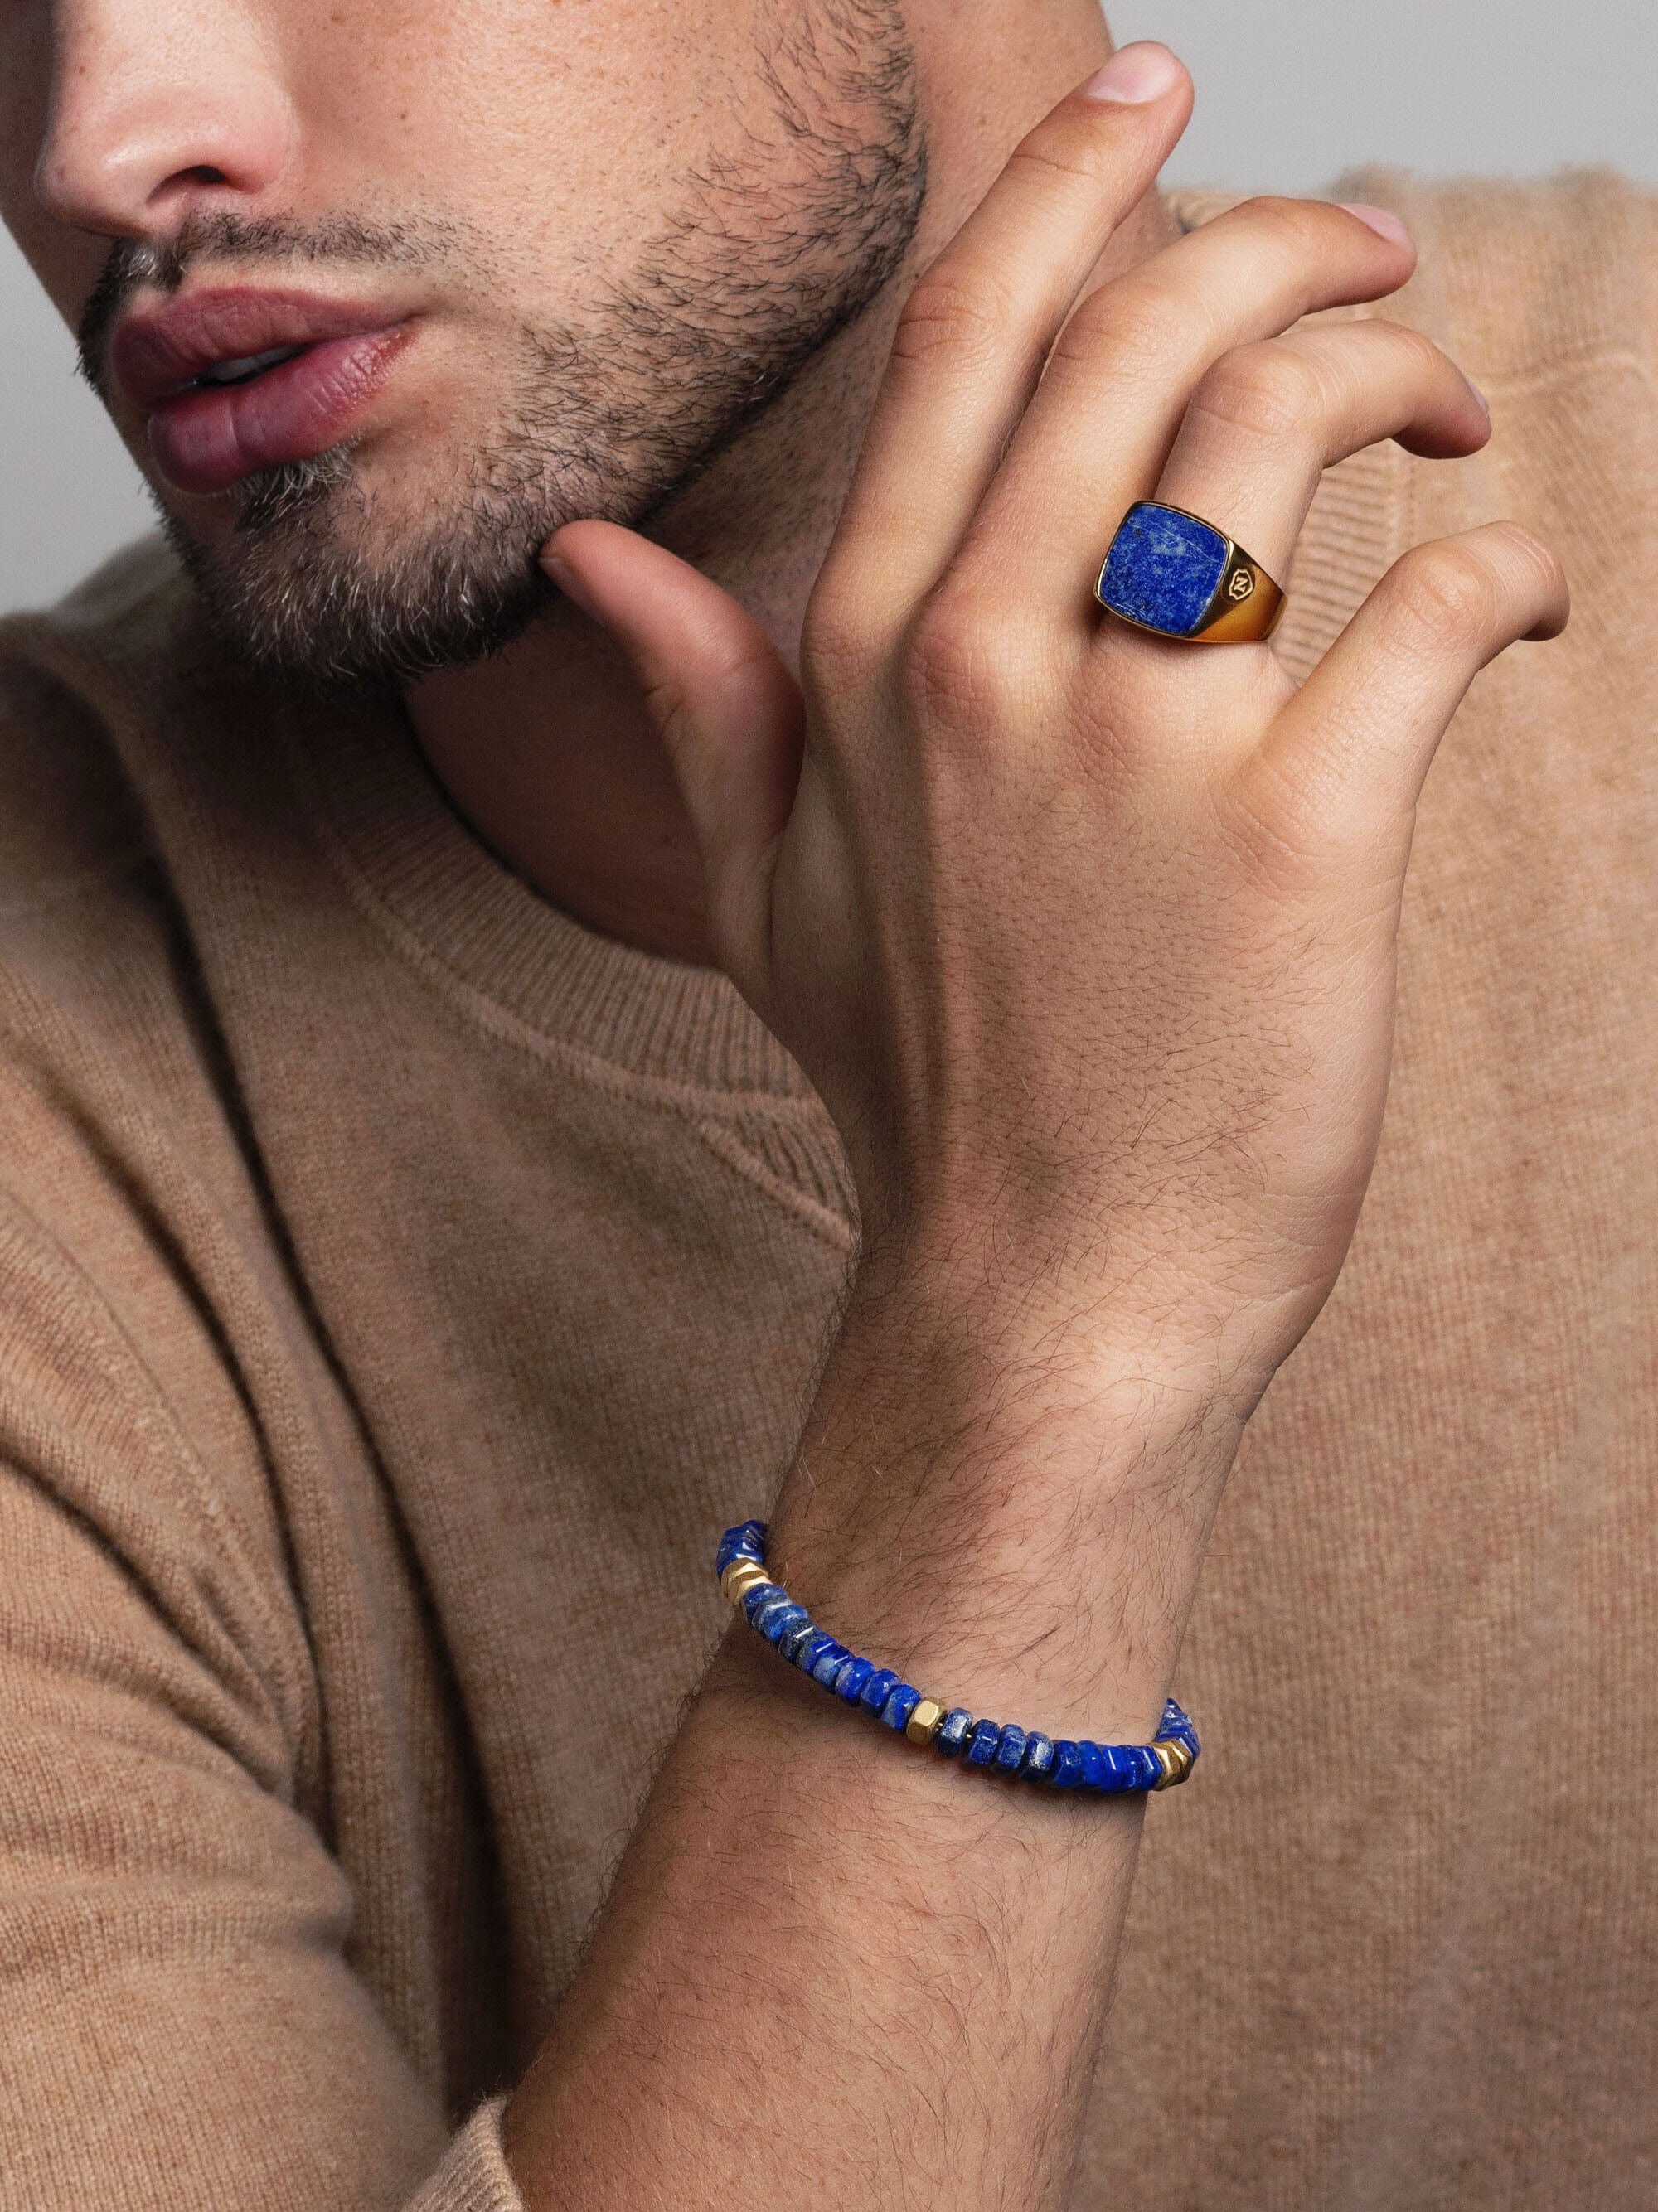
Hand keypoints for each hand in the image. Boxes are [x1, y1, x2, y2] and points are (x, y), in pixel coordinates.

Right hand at [539, 47, 1566, 1414]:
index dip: (1073, 173)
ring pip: (1295, 421)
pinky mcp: (1305, 831)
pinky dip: (1512, 562)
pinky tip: (1524, 600)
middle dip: (1285, 237)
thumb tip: (592, 560)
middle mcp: (982, 664)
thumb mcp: (762, 896)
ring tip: (1447, 414)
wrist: (1047, 1297)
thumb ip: (699, 702)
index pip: (973, 332)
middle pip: (1153, 325)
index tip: (1159, 91)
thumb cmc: (927, 1091)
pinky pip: (1443, 599)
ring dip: (1402, 371)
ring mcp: (1139, 745)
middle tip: (1370, 260)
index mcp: (864, 657)